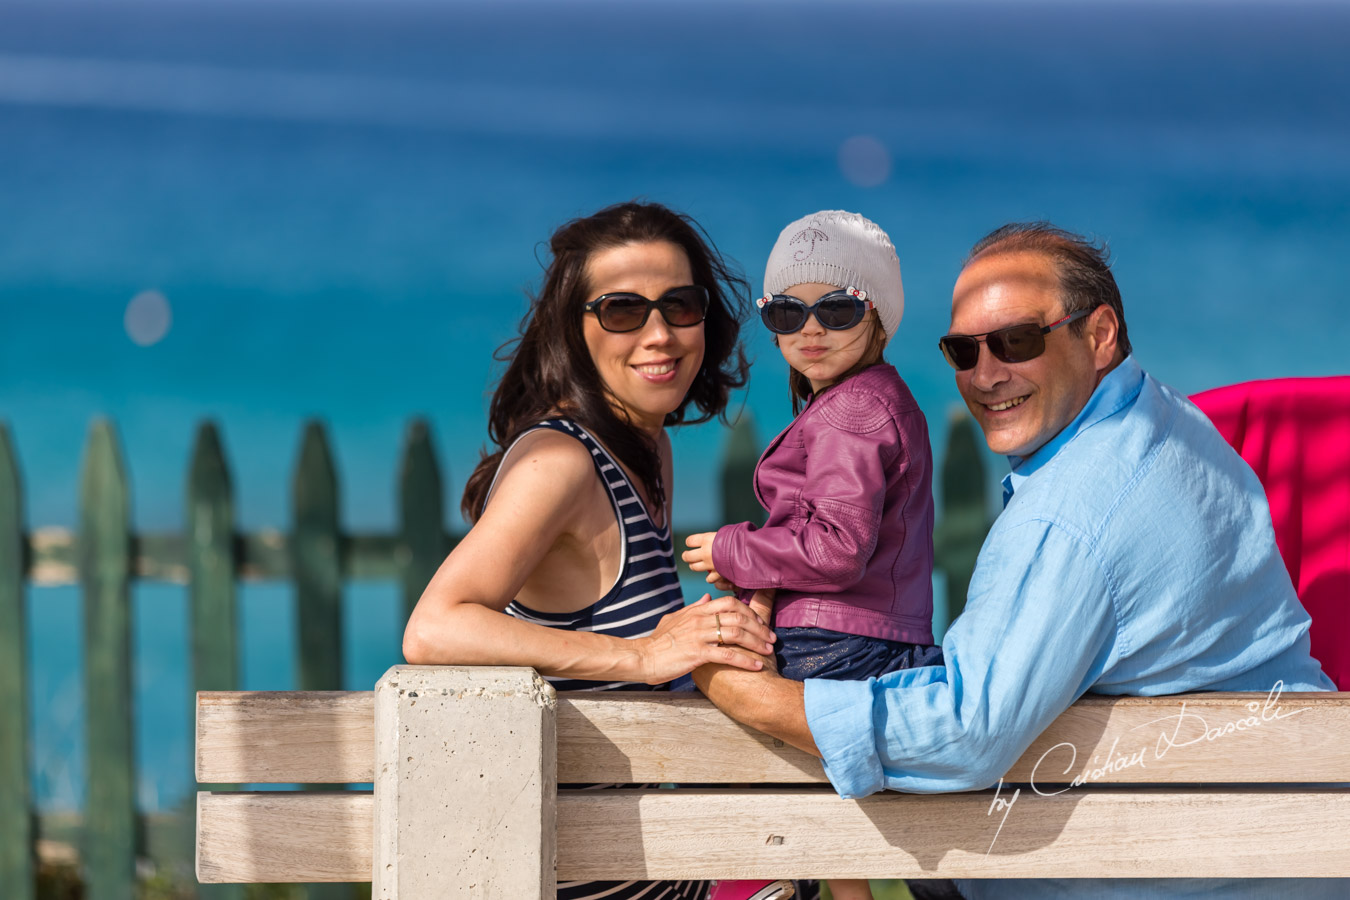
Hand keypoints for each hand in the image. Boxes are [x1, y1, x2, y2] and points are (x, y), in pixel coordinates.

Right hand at [636, 594, 775, 684]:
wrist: (643, 657)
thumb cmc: (658, 641)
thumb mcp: (674, 618)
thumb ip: (692, 608)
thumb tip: (706, 598)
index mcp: (697, 611)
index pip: (729, 602)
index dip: (748, 610)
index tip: (759, 622)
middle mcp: (700, 620)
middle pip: (738, 616)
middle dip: (759, 626)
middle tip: (771, 637)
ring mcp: (700, 636)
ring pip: (736, 633)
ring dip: (756, 642)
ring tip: (768, 651)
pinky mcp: (698, 654)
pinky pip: (727, 655)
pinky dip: (745, 660)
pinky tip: (757, 666)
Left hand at [682, 531, 733, 590]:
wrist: (747, 551)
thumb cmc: (738, 539)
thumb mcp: (725, 532)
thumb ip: (715, 537)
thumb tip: (712, 539)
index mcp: (706, 539)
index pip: (689, 541)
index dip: (690, 542)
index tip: (693, 543)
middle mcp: (705, 552)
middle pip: (687, 556)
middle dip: (687, 556)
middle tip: (689, 556)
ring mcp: (710, 564)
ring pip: (694, 567)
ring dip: (695, 566)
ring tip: (698, 564)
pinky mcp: (717, 574)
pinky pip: (708, 579)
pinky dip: (710, 577)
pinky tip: (712, 574)